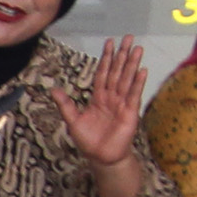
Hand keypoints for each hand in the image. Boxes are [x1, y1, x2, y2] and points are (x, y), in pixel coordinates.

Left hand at [53, 36, 146, 166]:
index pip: (103, 73)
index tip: (110, 43)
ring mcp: (122, 104)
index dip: (106, 58)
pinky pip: (133, 95)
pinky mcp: (130, 113)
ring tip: (137, 48)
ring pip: (127, 79)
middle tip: (128, 38)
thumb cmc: (89, 141)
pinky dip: (138, 83)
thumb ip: (66, 105)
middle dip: (122, 55)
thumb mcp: (73, 121)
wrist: (101, 158)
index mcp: (99, 97)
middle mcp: (112, 97)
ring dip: (132, 64)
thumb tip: (54, 90)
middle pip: (117, 71)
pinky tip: (142, 70)